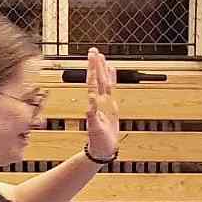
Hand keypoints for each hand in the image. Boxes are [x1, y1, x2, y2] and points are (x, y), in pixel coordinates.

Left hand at [85, 47, 119, 161]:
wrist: (102, 150)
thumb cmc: (98, 142)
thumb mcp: (95, 130)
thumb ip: (93, 118)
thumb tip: (89, 105)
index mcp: (95, 105)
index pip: (93, 84)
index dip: (93, 71)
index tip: (92, 58)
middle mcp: (99, 102)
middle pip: (97, 80)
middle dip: (95, 66)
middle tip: (94, 51)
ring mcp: (104, 103)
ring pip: (104, 83)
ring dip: (102, 70)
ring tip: (101, 56)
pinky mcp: (110, 106)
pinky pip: (111, 89)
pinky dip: (111, 79)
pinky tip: (111, 70)